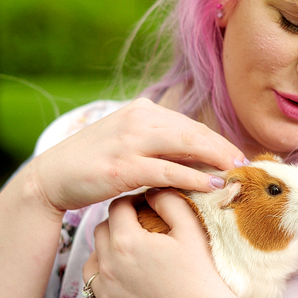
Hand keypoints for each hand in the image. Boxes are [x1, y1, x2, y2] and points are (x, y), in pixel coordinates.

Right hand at [26, 98, 245, 213]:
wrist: (51, 179)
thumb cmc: (92, 165)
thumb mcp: (127, 145)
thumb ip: (158, 145)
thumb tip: (197, 159)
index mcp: (141, 110)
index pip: (189, 124)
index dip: (217, 140)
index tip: (237, 156)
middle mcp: (137, 119)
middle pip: (193, 131)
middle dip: (223, 148)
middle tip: (246, 165)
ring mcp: (129, 141)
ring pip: (186, 146)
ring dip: (216, 159)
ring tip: (237, 174)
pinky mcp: (123, 166)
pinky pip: (168, 171)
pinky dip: (194, 177)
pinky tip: (212, 186)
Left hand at [83, 189, 238, 297]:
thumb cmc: (201, 275)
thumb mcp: (190, 230)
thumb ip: (168, 201)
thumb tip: (151, 191)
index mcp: (125, 241)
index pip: (117, 208)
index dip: (132, 203)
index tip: (145, 207)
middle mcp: (107, 267)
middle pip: (101, 232)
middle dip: (118, 226)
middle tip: (140, 230)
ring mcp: (105, 295)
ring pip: (93, 262)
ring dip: (107, 254)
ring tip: (131, 257)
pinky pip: (99, 292)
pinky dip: (110, 284)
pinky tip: (132, 284)